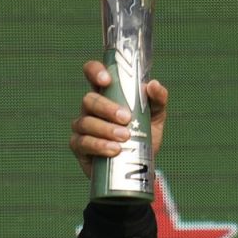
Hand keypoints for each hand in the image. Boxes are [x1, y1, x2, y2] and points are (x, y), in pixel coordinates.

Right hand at [68, 60, 168, 178]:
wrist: (139, 166)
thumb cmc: (144, 134)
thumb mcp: (156, 116)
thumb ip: (158, 99)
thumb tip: (153, 85)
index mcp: (107, 93)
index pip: (93, 73)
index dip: (95, 71)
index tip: (106, 80)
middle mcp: (91, 108)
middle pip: (89, 99)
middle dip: (107, 108)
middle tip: (126, 118)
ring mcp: (82, 126)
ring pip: (86, 122)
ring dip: (105, 129)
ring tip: (124, 138)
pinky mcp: (79, 146)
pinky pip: (83, 142)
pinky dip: (99, 146)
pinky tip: (114, 150)